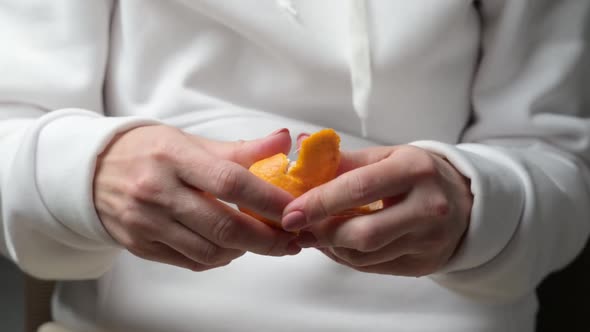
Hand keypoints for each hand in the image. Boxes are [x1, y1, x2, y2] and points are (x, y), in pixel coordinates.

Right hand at [94, 125, 299, 270]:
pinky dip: (219, 258)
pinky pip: (191, 261)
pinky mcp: (140, 246)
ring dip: (245, 251)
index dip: (269, 200)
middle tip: (290, 240)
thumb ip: (240, 149)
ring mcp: (146, 223)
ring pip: (210, 250)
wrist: (93, 172)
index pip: (231, 182)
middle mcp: (157, 191)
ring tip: (261, 241)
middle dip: (267, 239)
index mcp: (174, 157)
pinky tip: (230, 247)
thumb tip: (283, 140)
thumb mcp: (191, 142)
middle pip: (224, 226)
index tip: (294, 210)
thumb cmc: (150, 152)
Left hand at [282, 145, 472, 276]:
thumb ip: (344, 161)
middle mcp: (427, 206)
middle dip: (323, 233)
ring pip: (366, 256)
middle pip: (363, 233)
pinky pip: (374, 268)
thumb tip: (301, 154)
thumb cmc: (417, 175)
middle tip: (300, 228)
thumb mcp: (387, 157)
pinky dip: (348, 258)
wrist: (464, 201)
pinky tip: (337, 245)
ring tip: (316, 234)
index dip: (319, 202)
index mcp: (414, 170)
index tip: (291, 212)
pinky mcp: (425, 263)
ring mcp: (429, 239)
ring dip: (331, 248)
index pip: (359, 189)